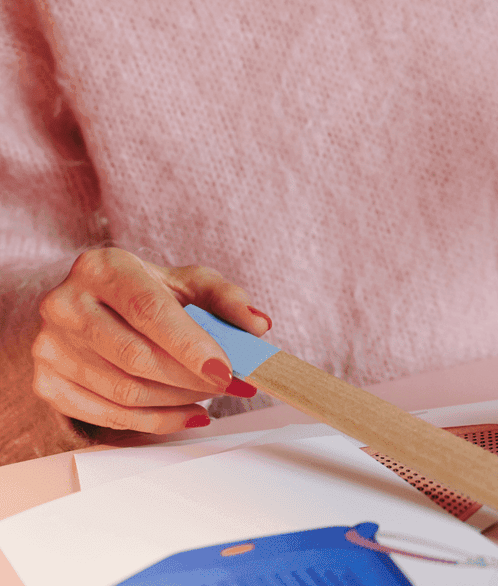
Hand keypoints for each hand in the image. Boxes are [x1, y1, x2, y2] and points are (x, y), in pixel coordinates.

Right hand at [32, 248, 272, 433]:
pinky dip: (154, 422)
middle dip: (191, 379)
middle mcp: (65, 304)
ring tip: (211, 397)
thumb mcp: (186, 281)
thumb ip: (226, 299)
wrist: (89, 303)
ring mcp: (50, 346)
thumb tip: (258, 326)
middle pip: (136, 357)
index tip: (226, 370)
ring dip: (177, 402)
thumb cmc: (144, 290)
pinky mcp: (46, 382)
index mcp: (102, 268)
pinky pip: (106, 416)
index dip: (190, 345)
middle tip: (230, 386)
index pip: (149, 310)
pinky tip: (186, 414)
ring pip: (123, 391)